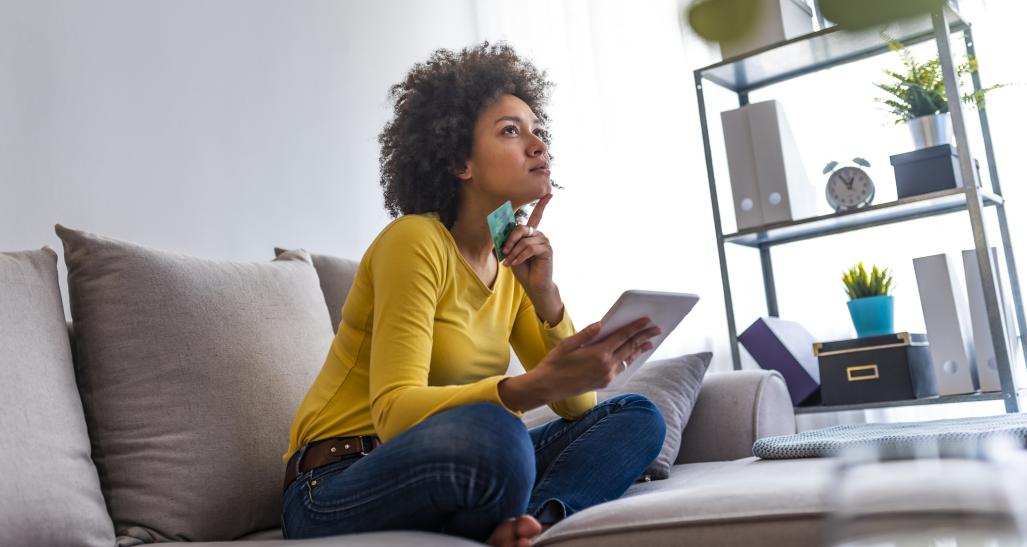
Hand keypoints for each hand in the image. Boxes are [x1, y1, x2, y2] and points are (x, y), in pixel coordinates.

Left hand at [501, 193, 553, 295]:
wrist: (533, 284)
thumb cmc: (522, 269)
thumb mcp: (511, 253)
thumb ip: (509, 241)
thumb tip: (500, 234)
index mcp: (531, 233)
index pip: (537, 215)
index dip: (542, 204)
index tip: (549, 193)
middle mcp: (539, 234)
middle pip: (521, 228)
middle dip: (510, 239)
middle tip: (503, 251)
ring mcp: (544, 241)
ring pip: (524, 240)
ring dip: (513, 253)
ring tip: (509, 263)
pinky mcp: (547, 249)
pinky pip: (529, 248)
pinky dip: (519, 256)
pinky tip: (515, 263)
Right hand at [533, 317, 661, 397]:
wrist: (548, 387)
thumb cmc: (555, 363)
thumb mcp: (568, 344)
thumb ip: (587, 334)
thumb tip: (601, 324)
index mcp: (598, 353)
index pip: (622, 336)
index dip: (635, 327)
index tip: (646, 320)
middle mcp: (606, 365)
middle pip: (630, 347)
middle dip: (644, 337)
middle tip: (656, 329)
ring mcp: (606, 375)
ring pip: (628, 359)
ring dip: (639, 350)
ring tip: (649, 343)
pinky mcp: (604, 382)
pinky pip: (621, 369)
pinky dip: (628, 361)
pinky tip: (631, 356)